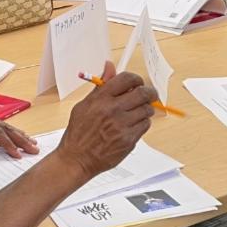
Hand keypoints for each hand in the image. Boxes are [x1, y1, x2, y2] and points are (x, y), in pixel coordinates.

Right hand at [57, 61, 155, 178]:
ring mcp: (121, 125)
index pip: (126, 79)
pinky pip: (145, 126)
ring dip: (145, 110)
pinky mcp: (128, 140)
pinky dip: (142, 124)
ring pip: (147, 110)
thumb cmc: (79, 134)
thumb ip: (101, 86)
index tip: (137, 83)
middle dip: (149, 93)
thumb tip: (110, 67)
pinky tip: (133, 126)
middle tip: (149, 95)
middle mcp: (112, 110)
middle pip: (142, 93)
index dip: (136, 79)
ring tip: (137, 113)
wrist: (76, 159)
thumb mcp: (84, 105)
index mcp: (101, 99)